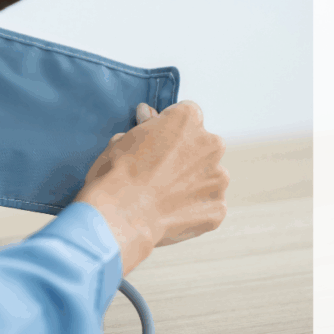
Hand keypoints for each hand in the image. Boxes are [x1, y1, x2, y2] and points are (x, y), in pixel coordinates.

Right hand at [74, 102, 229, 273]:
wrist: (119, 218)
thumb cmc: (116, 176)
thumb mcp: (122, 140)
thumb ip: (145, 127)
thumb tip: (148, 116)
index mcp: (187, 120)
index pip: (187, 116)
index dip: (171, 131)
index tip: (159, 144)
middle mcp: (210, 144)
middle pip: (203, 146)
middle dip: (186, 157)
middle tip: (160, 174)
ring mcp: (217, 177)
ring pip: (208, 177)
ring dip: (193, 184)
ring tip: (164, 198)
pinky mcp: (217, 207)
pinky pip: (208, 206)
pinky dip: (194, 210)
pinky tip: (171, 214)